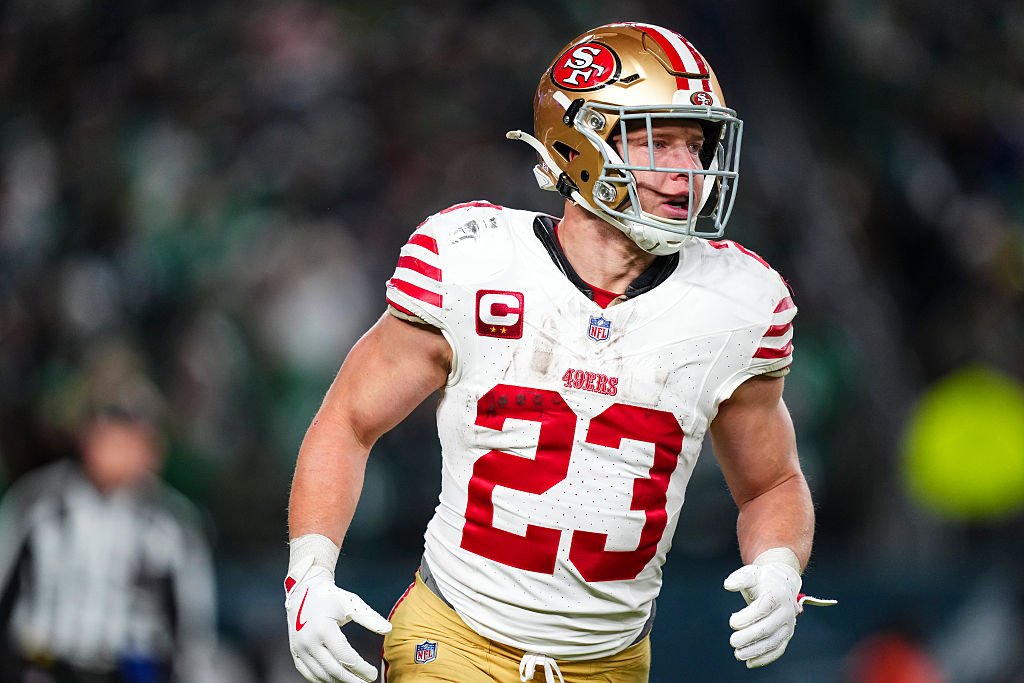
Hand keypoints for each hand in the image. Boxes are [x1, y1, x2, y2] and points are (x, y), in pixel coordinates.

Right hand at [285, 556, 391, 682]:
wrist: (304, 591)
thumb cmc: (331, 597)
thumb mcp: (351, 603)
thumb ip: (369, 618)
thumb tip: (388, 630)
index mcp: (323, 628)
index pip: (345, 657)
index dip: (361, 669)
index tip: (373, 674)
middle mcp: (308, 641)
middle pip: (333, 670)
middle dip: (352, 680)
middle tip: (366, 682)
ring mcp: (299, 649)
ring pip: (320, 675)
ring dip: (338, 682)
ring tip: (354, 681)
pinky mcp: (295, 653)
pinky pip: (309, 673)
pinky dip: (323, 680)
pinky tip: (337, 679)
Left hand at [723, 548, 803, 667]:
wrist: (782, 585)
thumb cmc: (762, 580)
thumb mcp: (751, 573)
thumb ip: (739, 578)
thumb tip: (728, 585)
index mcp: (778, 593)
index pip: (764, 607)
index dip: (748, 616)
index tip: (732, 622)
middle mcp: (787, 611)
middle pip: (769, 627)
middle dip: (749, 636)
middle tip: (732, 641)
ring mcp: (789, 625)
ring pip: (773, 641)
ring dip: (756, 650)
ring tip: (738, 654)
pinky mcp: (787, 635)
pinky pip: (777, 649)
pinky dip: (764, 658)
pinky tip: (749, 662)